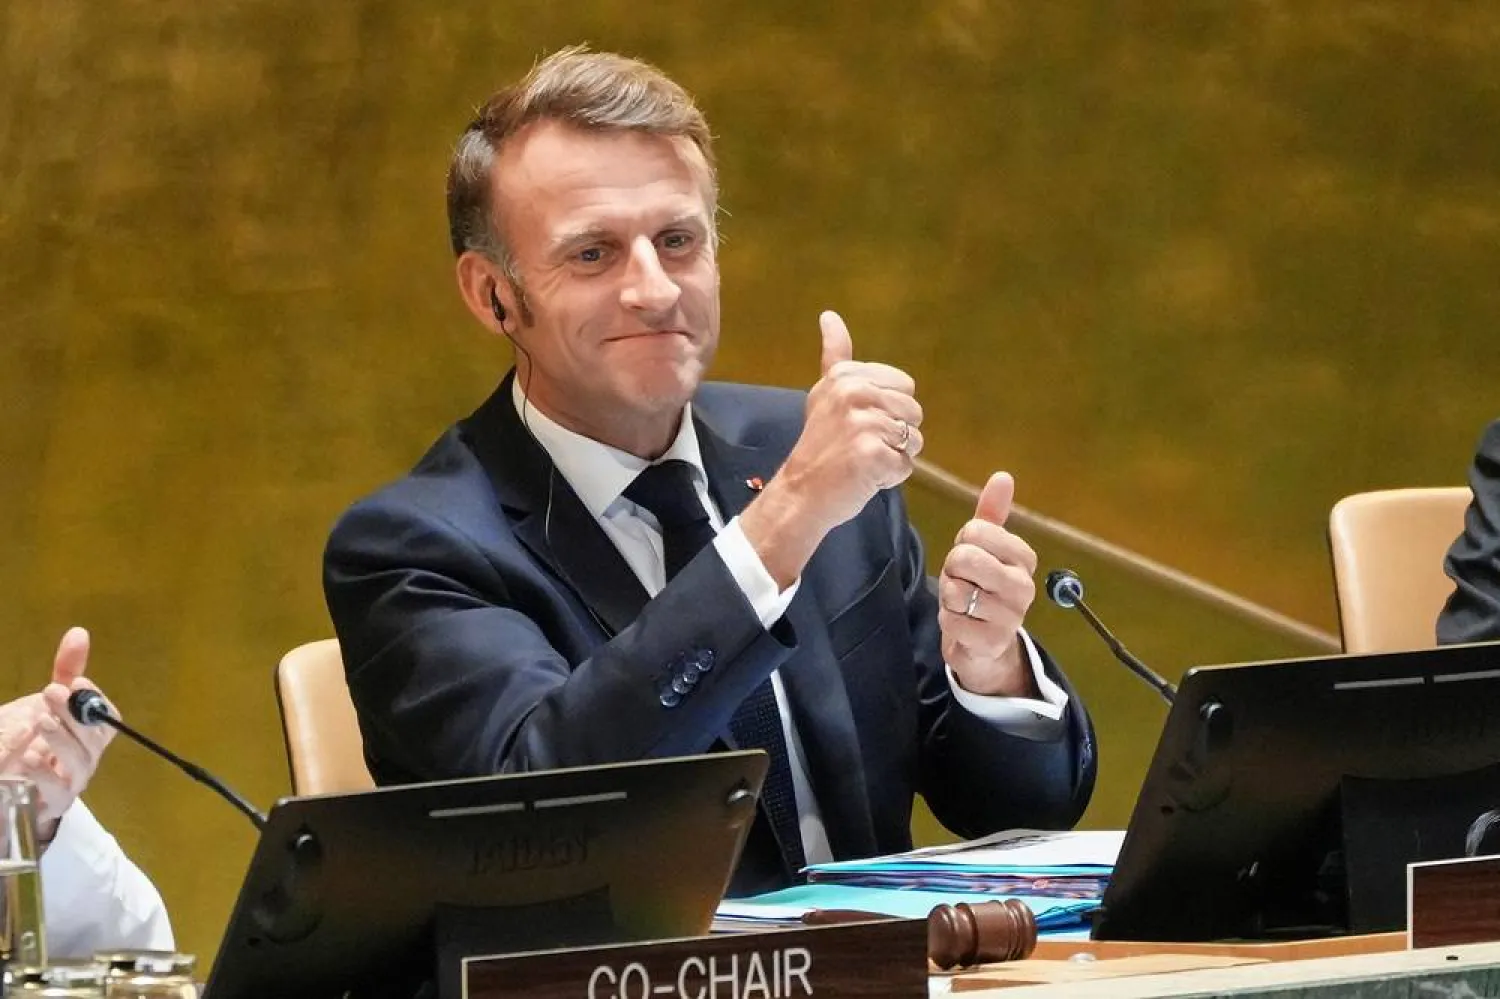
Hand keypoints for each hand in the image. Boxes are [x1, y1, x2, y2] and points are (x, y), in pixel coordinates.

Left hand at [0, 628, 115, 841]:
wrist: (11, 783)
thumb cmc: (35, 739)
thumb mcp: (49, 701)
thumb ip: (66, 669)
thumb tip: (79, 632)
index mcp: (92, 732)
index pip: (106, 715)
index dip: (94, 699)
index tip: (76, 682)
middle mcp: (89, 755)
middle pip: (94, 737)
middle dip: (74, 713)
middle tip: (51, 692)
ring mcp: (73, 780)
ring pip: (80, 760)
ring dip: (62, 738)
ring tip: (42, 721)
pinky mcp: (53, 801)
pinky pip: (57, 789)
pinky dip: (44, 773)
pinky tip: (31, 756)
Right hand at [741, 311, 923, 585]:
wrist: (801, 494)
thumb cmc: (819, 447)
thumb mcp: (825, 393)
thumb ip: (835, 355)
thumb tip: (829, 315)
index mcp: (846, 375)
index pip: (904, 386)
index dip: (888, 410)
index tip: (855, 423)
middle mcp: (854, 392)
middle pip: (914, 411)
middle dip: (895, 434)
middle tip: (859, 446)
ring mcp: (863, 422)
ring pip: (914, 439)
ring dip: (894, 456)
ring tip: (862, 460)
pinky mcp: (873, 453)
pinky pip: (906, 465)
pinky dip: (890, 477)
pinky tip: (864, 477)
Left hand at [937, 473, 1039, 696]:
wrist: (986, 643)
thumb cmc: (983, 587)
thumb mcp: (986, 549)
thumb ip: (992, 514)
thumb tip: (1003, 476)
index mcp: (1024, 557)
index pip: (975, 530)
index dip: (961, 545)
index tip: (971, 561)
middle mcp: (1024, 585)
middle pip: (963, 557)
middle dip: (951, 571)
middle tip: (963, 583)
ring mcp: (1012, 616)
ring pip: (955, 590)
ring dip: (949, 598)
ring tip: (964, 605)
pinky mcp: (993, 642)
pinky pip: (952, 621)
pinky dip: (949, 622)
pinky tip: (964, 626)